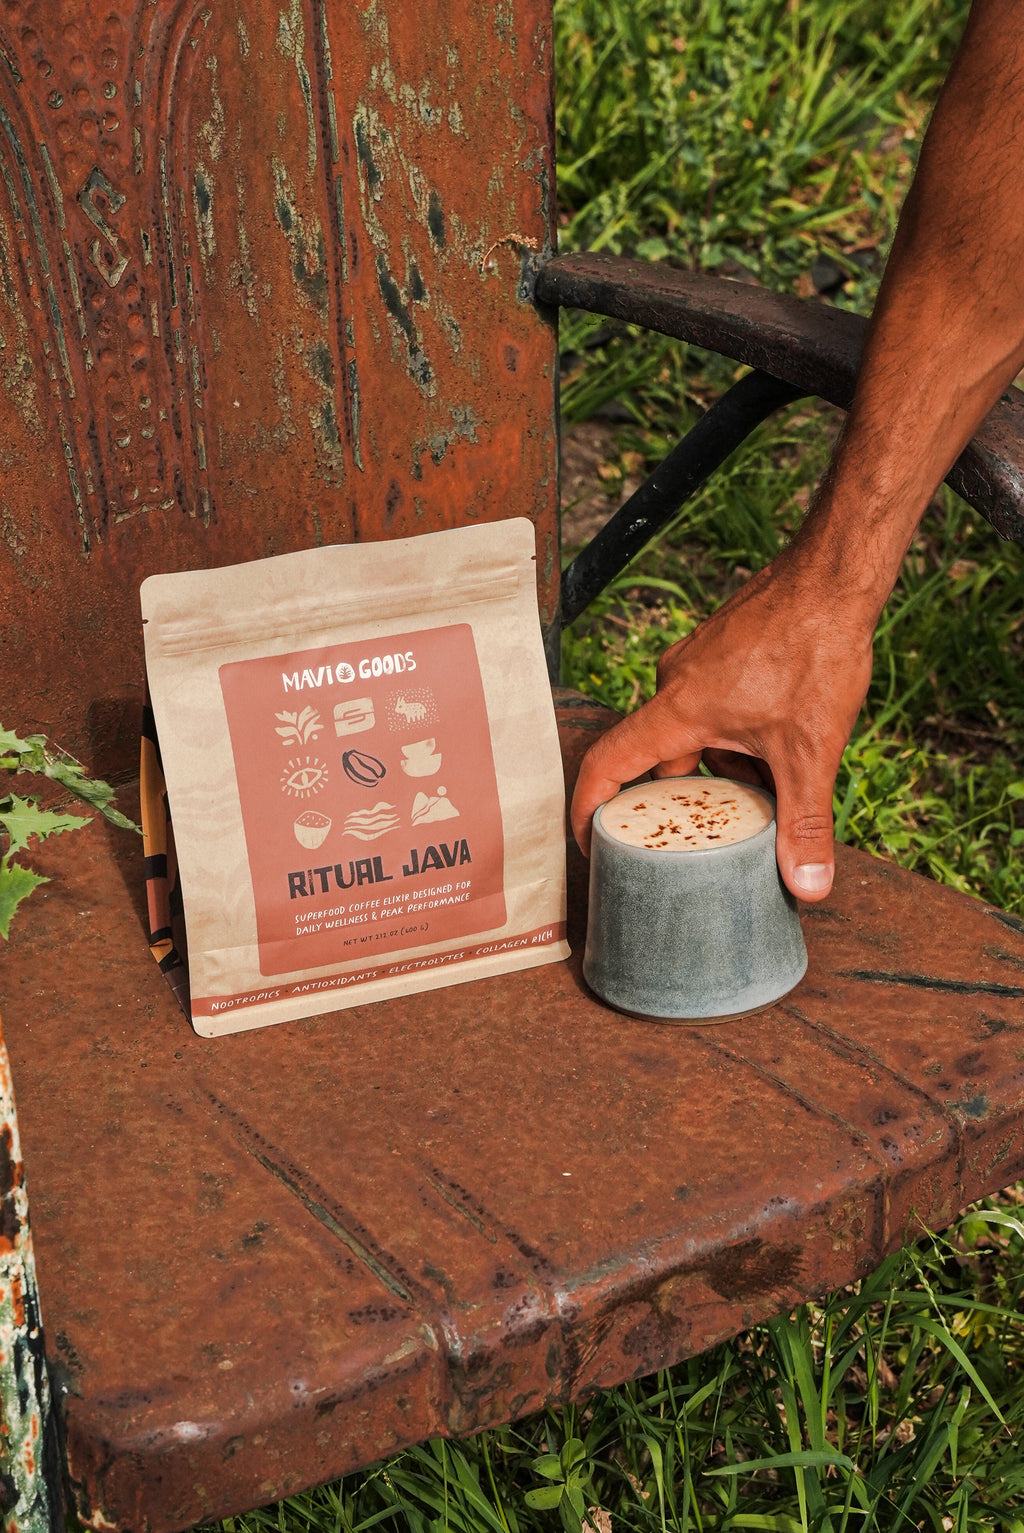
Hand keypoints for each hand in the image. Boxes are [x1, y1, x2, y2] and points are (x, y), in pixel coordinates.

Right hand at [569, 545, 874, 900]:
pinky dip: (738, 734)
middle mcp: (676, 683)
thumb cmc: (816, 647)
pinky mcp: (723, 650)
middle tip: (714, 833)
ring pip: (696, 733)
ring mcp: (698, 663)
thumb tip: (808, 888)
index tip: (591, 844)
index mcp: (679, 709)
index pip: (608, 764)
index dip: (589, 810)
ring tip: (772, 782)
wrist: (836, 575)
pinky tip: (782, 739)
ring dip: (724, 764)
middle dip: (690, 797)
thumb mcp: (811, 749)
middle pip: (661, 758)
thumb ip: (805, 821)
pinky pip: (714, 706)